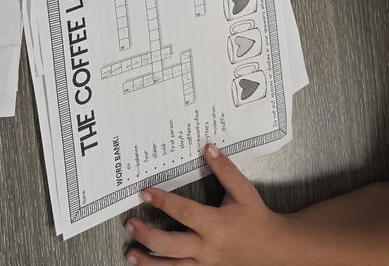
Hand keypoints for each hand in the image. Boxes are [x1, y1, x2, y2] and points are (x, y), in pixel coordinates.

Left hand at [124, 144, 297, 265]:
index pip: (184, 212)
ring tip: (131, 253)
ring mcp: (206, 263)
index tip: (146, 193)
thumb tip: (208, 148)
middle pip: (171, 245)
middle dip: (148, 235)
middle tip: (130, 223)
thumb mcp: (244, 191)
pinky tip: (150, 265)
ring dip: (149, 261)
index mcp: (216, 225)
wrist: (273, 249)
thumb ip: (225, 170)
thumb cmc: (257, 219)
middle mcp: (208, 247)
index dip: (163, 202)